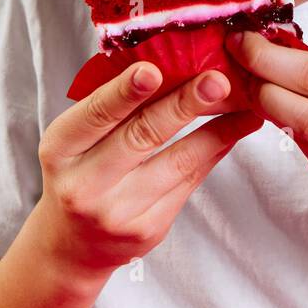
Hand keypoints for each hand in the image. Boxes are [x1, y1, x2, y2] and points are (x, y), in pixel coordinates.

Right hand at [37, 61, 263, 277]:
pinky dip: (214, 152)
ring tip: (247, 106)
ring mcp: (117, 212)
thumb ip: (109, 107)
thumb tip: (168, 62)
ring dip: (217, 130)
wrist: (71, 245)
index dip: (124, 92)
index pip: (95, 115)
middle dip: (183, 105)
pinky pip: (189, 183)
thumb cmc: (77, 173)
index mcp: (60, 150)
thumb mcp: (75, 140)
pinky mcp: (147, 230)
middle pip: (142, 136)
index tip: (153, 69)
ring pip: (177, 163)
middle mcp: (84, 184)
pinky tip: (233, 132)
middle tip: (216, 80)